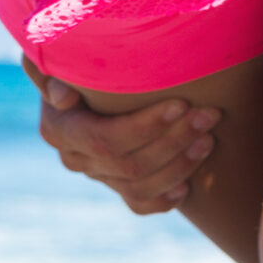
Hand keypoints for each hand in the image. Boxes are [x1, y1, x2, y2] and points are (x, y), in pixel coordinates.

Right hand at [32, 63, 218, 213]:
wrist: (82, 80)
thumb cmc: (77, 59)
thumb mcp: (60, 59)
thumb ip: (54, 72)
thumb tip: (63, 97)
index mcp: (59, 129)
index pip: (106, 139)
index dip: (146, 126)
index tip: (181, 104)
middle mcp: (74, 158)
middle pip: (130, 164)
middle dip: (174, 140)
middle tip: (208, 116)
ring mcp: (96, 176)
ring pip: (139, 187)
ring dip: (180, 166)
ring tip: (208, 139)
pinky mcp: (114, 185)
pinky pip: (139, 204)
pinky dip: (164, 198)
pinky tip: (188, 186)